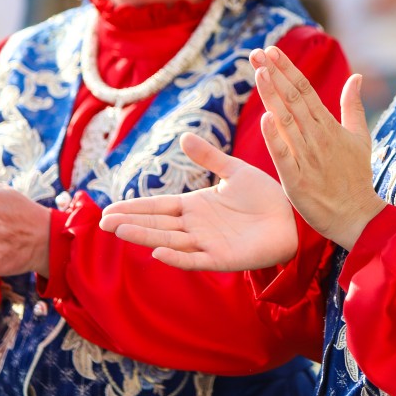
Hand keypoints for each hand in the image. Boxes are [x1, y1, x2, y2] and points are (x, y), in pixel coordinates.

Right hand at [100, 133, 297, 270]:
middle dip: (130, 223)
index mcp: (196, 207)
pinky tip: (157, 252)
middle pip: (157, 225)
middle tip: (102, 223)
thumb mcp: (234, 171)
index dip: (134, 208)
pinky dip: (177, 257)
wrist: (293, 218)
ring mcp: (207, 244)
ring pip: (169, 241)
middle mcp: (196, 227)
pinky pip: (195, 259)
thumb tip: (183, 136)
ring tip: (119, 232)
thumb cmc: (266, 196)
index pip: (158, 207)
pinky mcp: (222, 259)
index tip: (108, 209)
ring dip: (145, 237)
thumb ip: (209, 157)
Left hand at [252, 46, 386, 249]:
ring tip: (258, 73)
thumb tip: (356, 76)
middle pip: (293, 100)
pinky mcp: (298, 180)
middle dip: (275, 74)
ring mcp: (308, 158)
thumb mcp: (360, 138)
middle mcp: (318, 138)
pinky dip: (275, 138)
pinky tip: (264, 119)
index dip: (288, 69)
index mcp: (330, 126)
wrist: (358, 216)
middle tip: (258, 53)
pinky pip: (285, 156)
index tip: (272, 51)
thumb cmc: (356, 177)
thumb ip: (353, 106)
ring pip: (287, 122)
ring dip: (272, 96)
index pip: (305, 91)